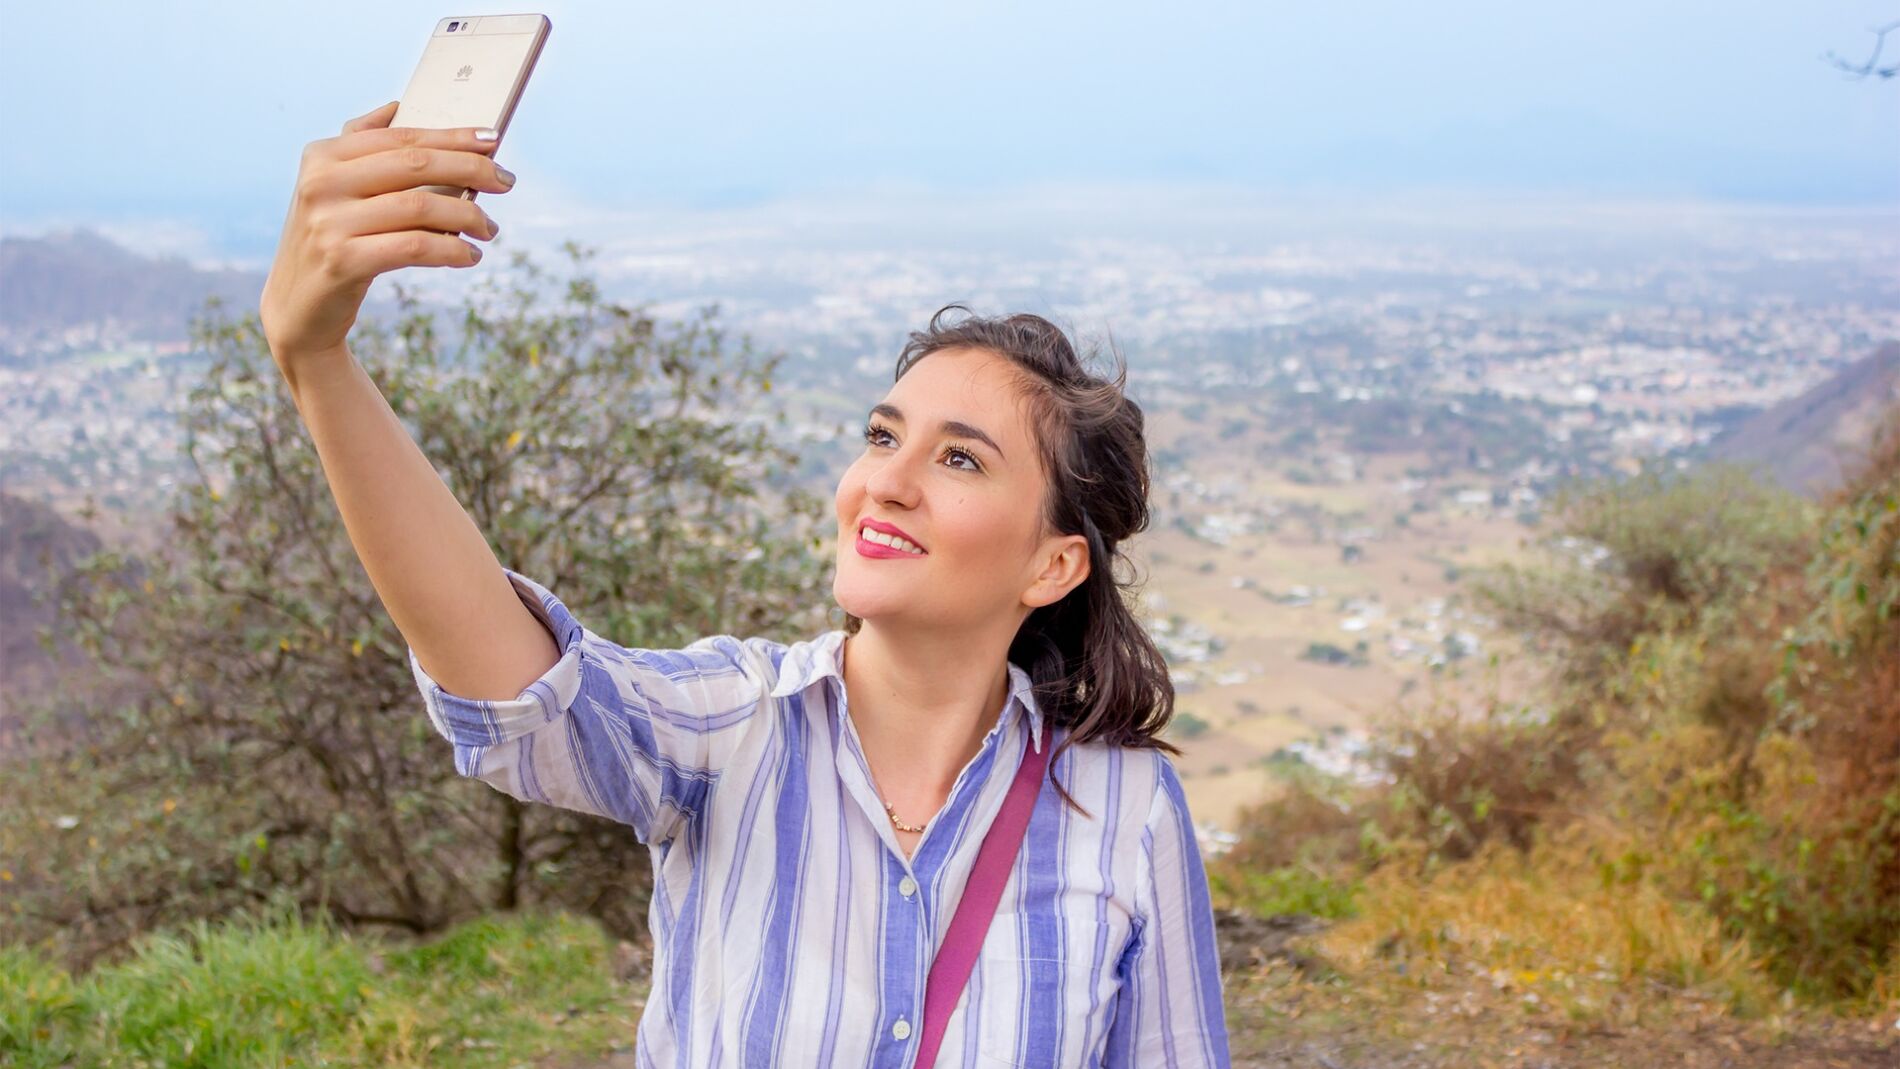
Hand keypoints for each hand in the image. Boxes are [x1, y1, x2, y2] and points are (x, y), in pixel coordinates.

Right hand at [259, 101, 515, 374]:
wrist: (297, 307)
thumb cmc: (330, 241)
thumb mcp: (334, 189)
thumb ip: (360, 145)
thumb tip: (397, 107)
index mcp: (322, 155)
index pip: (401, 137)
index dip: (452, 136)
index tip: (493, 139)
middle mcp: (320, 183)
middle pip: (414, 165)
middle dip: (470, 169)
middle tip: (506, 181)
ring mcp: (328, 222)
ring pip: (419, 207)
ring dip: (468, 217)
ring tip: (489, 228)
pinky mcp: (342, 261)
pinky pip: (414, 247)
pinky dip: (451, 251)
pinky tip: (470, 255)